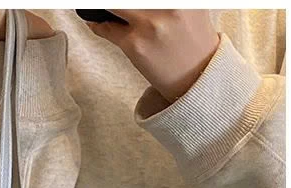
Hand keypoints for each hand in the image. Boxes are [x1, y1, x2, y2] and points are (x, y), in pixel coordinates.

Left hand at [84, 10, 220, 102]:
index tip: (130, 4)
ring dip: (101, 7)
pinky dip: (97, 24)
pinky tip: (95, 21)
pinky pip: (106, 28)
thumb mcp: (189, 7)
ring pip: (112, 5)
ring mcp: (150, 24)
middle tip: (111, 6)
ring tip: (98, 8)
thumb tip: (140, 1)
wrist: (195, 76)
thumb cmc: (192, 40)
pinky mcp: (134, 45)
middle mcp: (169, 5)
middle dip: (117, 3)